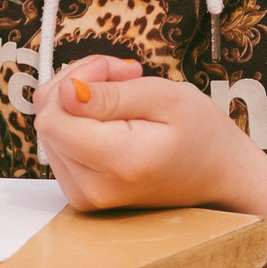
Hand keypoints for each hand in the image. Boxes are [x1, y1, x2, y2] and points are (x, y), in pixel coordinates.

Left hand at [37, 54, 266, 214]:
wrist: (219, 177)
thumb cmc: (202, 135)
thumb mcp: (165, 98)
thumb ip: (109, 95)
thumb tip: (63, 92)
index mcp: (116, 164)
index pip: (53, 118)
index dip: (75, 81)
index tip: (115, 71)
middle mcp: (93, 189)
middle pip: (48, 121)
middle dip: (76, 86)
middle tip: (123, 75)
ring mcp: (84, 196)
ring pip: (50, 130)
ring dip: (78, 103)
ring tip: (124, 96)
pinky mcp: (81, 193)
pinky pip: (60, 146)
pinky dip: (80, 123)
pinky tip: (112, 117)